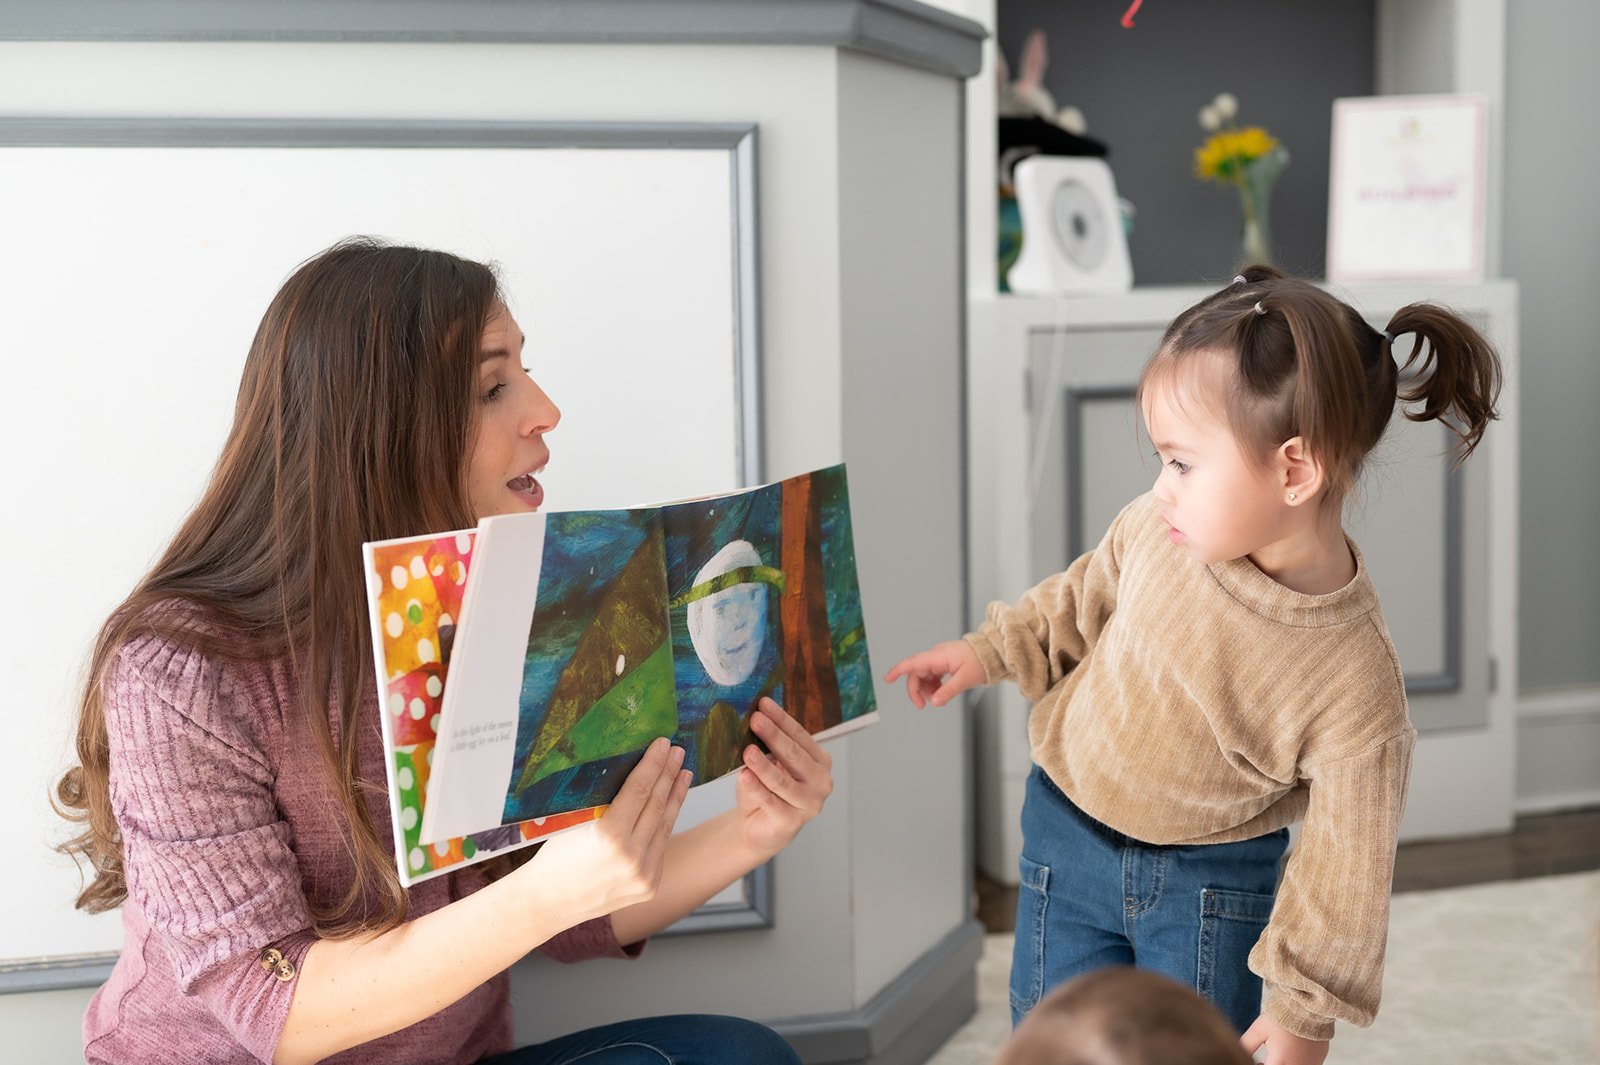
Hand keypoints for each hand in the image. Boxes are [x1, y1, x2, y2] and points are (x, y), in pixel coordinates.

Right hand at [526, 737, 691, 923]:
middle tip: (678, 752)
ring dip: (675, 797)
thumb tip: (633, 771)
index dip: (653, 764)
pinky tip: (670, 805)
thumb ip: (607, 804)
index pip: (639, 790)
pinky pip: (660, 847)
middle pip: (656, 805)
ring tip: (683, 773)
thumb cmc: (555, 859)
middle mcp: (631, 858)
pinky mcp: (649, 886)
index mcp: (609, 837)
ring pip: (665, 826)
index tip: (664, 744)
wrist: (548, 903)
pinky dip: (665, 823)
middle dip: (668, 774)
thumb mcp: (576, 823)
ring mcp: (644, 875)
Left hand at [734, 697, 833, 858]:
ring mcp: (809, 803)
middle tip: (755, 719)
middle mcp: (820, 781)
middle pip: (794, 755)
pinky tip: (744, 777)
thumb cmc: (765, 789)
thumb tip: (753, 721)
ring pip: (782, 781)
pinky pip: (771, 802)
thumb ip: (767, 747)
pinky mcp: (791, 822)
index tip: (763, 703)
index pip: (799, 735)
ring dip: (764, 765)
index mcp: (819, 761)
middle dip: (773, 736)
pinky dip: (756, 789)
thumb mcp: (768, 763)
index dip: (781, 719)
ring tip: (748, 751)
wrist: (759, 825)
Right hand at [884, 639, 985, 707]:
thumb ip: (948, 691)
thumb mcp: (965, 679)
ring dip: (926, 690)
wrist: (992, 653)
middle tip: (922, 706)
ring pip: (923, 676)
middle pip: (916, 673)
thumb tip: (934, 702)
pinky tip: (940, 693)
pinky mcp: (943, 663)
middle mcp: (936, 656)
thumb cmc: (981, 661)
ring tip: (937, 699)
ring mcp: (939, 659)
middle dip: (916, 690)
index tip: (887, 679)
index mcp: (939, 656)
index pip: (913, 663)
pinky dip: (933, 686)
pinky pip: (931, 676)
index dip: (898, 671)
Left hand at [1241, 1015, 1329, 1064]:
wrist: (1308, 1005)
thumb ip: (1247, 1045)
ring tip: (1277, 1055)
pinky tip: (1290, 1052)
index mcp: (1280, 1061)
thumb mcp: (1259, 1029)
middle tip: (1263, 1060)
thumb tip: (1239, 1053)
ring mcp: (1311, 1064)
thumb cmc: (1283, 1016)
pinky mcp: (1319, 1059)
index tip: (1257, 1061)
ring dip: (1283, 1064)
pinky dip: (1296, 1061)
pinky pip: (1306, 1064)